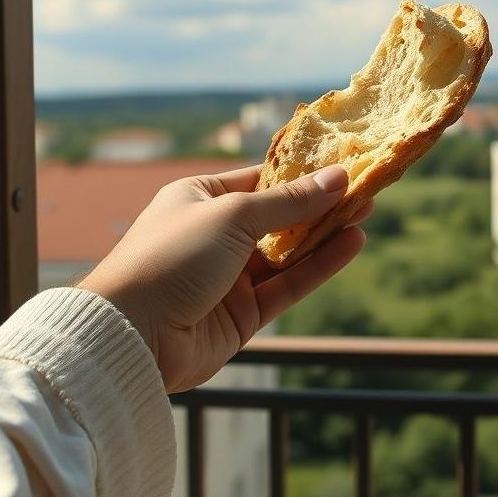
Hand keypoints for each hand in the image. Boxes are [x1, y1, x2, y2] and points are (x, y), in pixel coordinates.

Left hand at [78, 164, 367, 392]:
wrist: (131, 334)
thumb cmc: (172, 255)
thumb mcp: (233, 215)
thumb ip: (289, 201)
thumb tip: (338, 176)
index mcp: (200, 198)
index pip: (259, 179)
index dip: (299, 172)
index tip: (339, 162)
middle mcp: (215, 235)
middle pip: (279, 216)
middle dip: (321, 203)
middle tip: (364, 188)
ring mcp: (229, 276)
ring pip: (289, 251)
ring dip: (327, 233)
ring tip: (366, 210)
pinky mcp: (243, 315)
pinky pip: (289, 284)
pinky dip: (320, 265)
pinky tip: (351, 244)